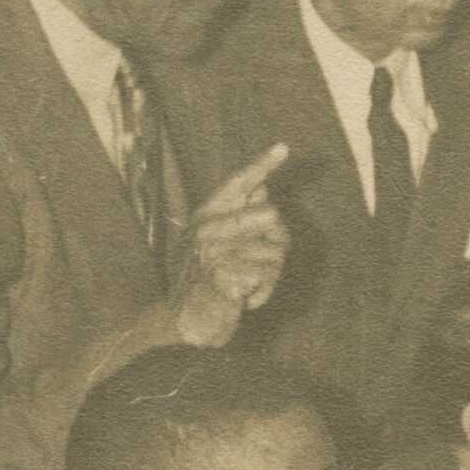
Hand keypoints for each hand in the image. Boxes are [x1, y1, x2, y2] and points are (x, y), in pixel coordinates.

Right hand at [171, 144, 289, 345]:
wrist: (185, 322)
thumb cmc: (210, 280)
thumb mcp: (221, 244)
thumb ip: (239, 215)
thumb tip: (263, 184)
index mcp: (207, 215)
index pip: (238, 182)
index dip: (261, 164)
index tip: (284, 147)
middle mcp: (206, 228)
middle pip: (272, 214)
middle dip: (278, 241)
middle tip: (259, 262)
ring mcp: (210, 252)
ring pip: (275, 251)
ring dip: (271, 274)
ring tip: (245, 283)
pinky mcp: (219, 277)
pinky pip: (266, 277)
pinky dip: (262, 293)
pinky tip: (242, 299)